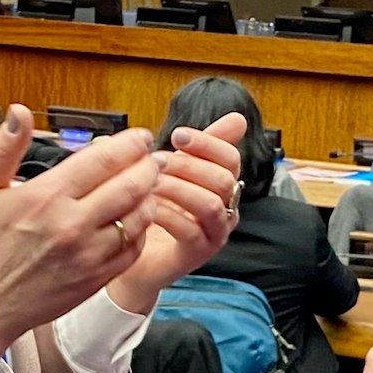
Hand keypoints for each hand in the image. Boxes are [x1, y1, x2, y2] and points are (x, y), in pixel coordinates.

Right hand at [0, 105, 160, 354]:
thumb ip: (3, 148)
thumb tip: (20, 112)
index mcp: (46, 197)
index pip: (104, 160)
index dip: (130, 144)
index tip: (140, 137)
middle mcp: (72, 225)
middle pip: (131, 185)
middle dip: (148, 165)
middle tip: (153, 156)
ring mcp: (88, 255)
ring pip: (139, 218)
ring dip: (150, 196)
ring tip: (149, 184)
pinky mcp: (95, 279)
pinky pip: (134, 249)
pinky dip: (142, 230)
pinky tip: (136, 219)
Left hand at [107, 114, 246, 313]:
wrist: (134, 250)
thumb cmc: (156, 205)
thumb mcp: (177, 168)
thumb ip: (201, 145)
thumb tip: (238, 118)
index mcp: (224, 185)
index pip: (231, 159)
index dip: (207, 143)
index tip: (177, 135)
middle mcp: (226, 209)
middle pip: (223, 180)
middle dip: (189, 165)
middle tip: (157, 161)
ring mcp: (215, 234)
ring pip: (210, 204)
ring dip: (178, 188)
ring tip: (151, 183)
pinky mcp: (197, 254)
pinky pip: (189, 231)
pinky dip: (167, 214)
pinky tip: (148, 205)